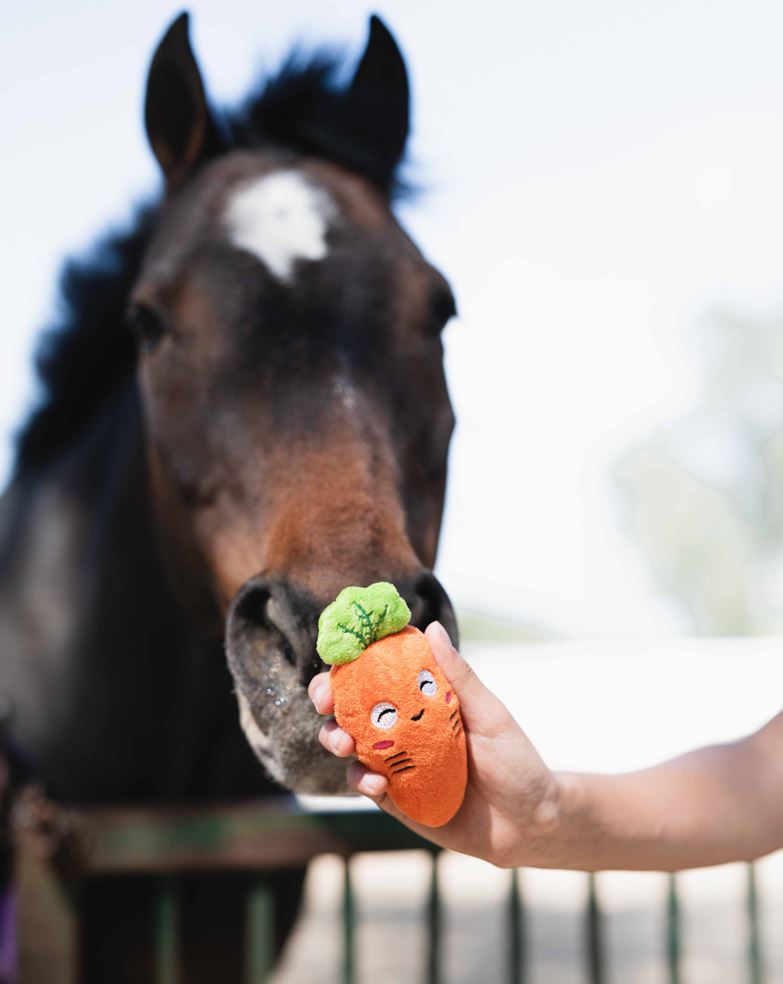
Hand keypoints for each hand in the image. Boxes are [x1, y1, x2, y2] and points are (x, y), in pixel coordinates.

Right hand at [308, 622, 558, 866]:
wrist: (529, 825)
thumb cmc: (516, 761)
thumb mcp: (490, 715)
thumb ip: (459, 676)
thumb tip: (431, 628)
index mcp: (422, 698)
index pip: (378, 671)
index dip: (351, 660)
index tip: (338, 657)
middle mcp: (402, 726)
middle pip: (350, 704)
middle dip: (327, 698)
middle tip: (325, 701)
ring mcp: (396, 762)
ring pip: (348, 743)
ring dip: (335, 738)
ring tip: (343, 743)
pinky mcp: (396, 798)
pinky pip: (366, 784)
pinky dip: (362, 780)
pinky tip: (377, 783)